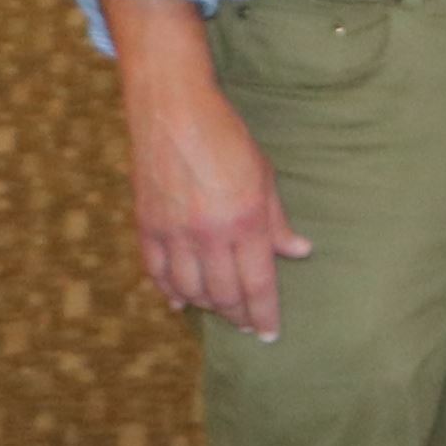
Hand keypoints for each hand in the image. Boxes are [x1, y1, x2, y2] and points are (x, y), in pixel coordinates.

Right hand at [125, 48, 305, 336]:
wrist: (173, 111)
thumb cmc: (226, 137)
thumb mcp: (263, 175)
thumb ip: (278, 220)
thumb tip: (299, 252)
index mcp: (244, 221)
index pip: (257, 284)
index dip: (264, 314)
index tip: (269, 335)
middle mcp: (208, 234)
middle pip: (223, 294)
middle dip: (238, 316)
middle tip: (247, 326)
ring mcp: (173, 233)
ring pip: (190, 290)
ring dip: (206, 306)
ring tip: (220, 311)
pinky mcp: (147, 227)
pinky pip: (157, 273)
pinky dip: (170, 291)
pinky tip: (180, 301)